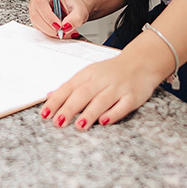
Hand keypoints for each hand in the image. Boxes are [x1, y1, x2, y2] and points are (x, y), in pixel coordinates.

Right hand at [28, 0, 87, 38]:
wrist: (73, 10)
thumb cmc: (74, 6)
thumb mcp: (80, 11)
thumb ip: (75, 19)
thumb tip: (66, 26)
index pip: (40, 2)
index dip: (48, 16)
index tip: (59, 26)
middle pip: (35, 15)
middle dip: (49, 27)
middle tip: (61, 32)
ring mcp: (34, 8)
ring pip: (36, 23)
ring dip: (49, 31)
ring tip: (62, 32)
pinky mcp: (35, 17)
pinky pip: (38, 27)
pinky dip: (48, 32)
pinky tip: (57, 31)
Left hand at [38, 53, 160, 129]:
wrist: (141, 61)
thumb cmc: (112, 71)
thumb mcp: (89, 74)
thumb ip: (71, 86)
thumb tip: (50, 97)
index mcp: (88, 74)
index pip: (68, 88)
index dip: (56, 101)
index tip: (45, 114)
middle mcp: (101, 80)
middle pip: (83, 94)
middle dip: (69, 108)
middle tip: (58, 122)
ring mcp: (117, 88)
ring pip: (101, 100)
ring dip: (89, 113)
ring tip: (79, 126)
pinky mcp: (132, 96)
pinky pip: (122, 106)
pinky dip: (113, 114)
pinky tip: (104, 121)